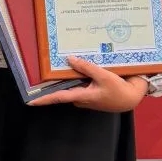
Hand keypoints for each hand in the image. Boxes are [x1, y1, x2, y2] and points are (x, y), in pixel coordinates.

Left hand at [29, 56, 148, 112]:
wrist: (131, 98)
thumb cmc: (119, 90)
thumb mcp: (104, 76)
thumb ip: (86, 67)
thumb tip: (70, 59)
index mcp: (81, 96)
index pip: (58, 98)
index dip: (43, 99)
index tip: (30, 101)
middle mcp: (80, 98)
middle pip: (63, 88)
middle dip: (54, 80)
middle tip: (43, 69)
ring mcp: (85, 97)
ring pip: (71, 85)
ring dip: (68, 76)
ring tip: (62, 62)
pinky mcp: (90, 94)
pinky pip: (79, 84)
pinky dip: (78, 76)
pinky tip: (79, 65)